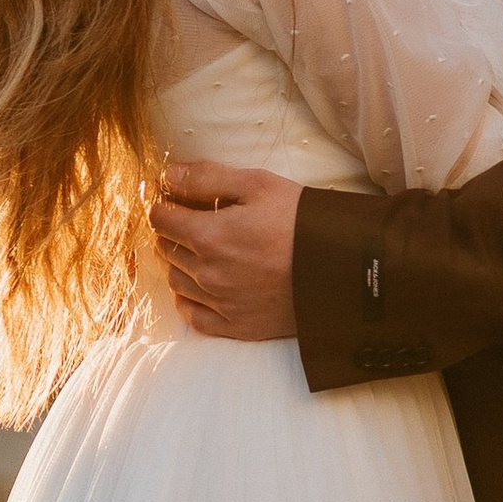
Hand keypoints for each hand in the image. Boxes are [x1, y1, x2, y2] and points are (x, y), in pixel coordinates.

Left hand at [150, 164, 302, 340]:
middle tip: (188, 220)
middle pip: (165, 249)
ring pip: (175, 281)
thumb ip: (207, 178)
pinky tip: (199, 287)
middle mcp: (207, 273)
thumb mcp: (257, 184)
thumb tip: (167, 175)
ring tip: (197, 250)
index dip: (162, 205)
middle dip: (170, 232)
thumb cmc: (301, 220)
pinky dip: (188, 300)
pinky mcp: (236, 326)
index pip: (160, 219)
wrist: (342, 268)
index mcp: (208, 236)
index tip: (172, 200)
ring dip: (177, 263)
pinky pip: (193, 316)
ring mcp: (220, 303)